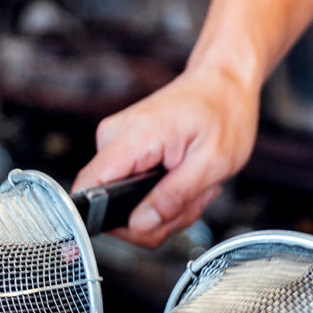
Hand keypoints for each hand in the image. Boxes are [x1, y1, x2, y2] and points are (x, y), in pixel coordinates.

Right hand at [72, 65, 259, 247]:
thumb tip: (140, 224)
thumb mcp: (212, 162)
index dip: (103, 219)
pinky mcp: (128, 154)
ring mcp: (120, 146)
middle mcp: (116, 139)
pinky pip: (135, 194)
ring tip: (192, 185)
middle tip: (190, 200)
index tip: (139, 227)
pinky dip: (164, 197)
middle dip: (156, 218)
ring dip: (166, 208)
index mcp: (133, 137)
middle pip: (112, 207)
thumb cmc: (223, 112)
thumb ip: (174, 197)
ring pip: (128, 206)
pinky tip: (184, 181)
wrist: (224, 84)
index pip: (88, 187)